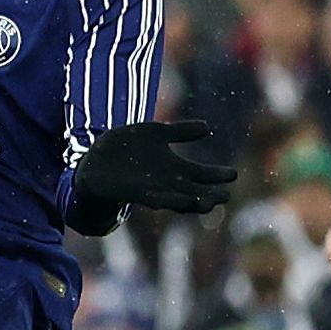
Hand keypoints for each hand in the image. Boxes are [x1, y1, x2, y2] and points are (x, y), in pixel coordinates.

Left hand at [69, 118, 238, 225]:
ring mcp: (152, 188)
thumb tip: (207, 127)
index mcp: (173, 168)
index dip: (216, 176)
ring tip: (210, 202)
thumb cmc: (127, 147)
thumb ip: (179, 131)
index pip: (200, 174)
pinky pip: (156, 198)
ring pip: (178, 198)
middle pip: (194, 191)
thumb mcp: (156, 133)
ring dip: (193, 202)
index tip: (233, 175)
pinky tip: (184, 200)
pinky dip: (171, 200)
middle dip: (210, 194)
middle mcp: (166, 182)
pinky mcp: (136, 192)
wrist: (96, 160)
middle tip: (227, 195)